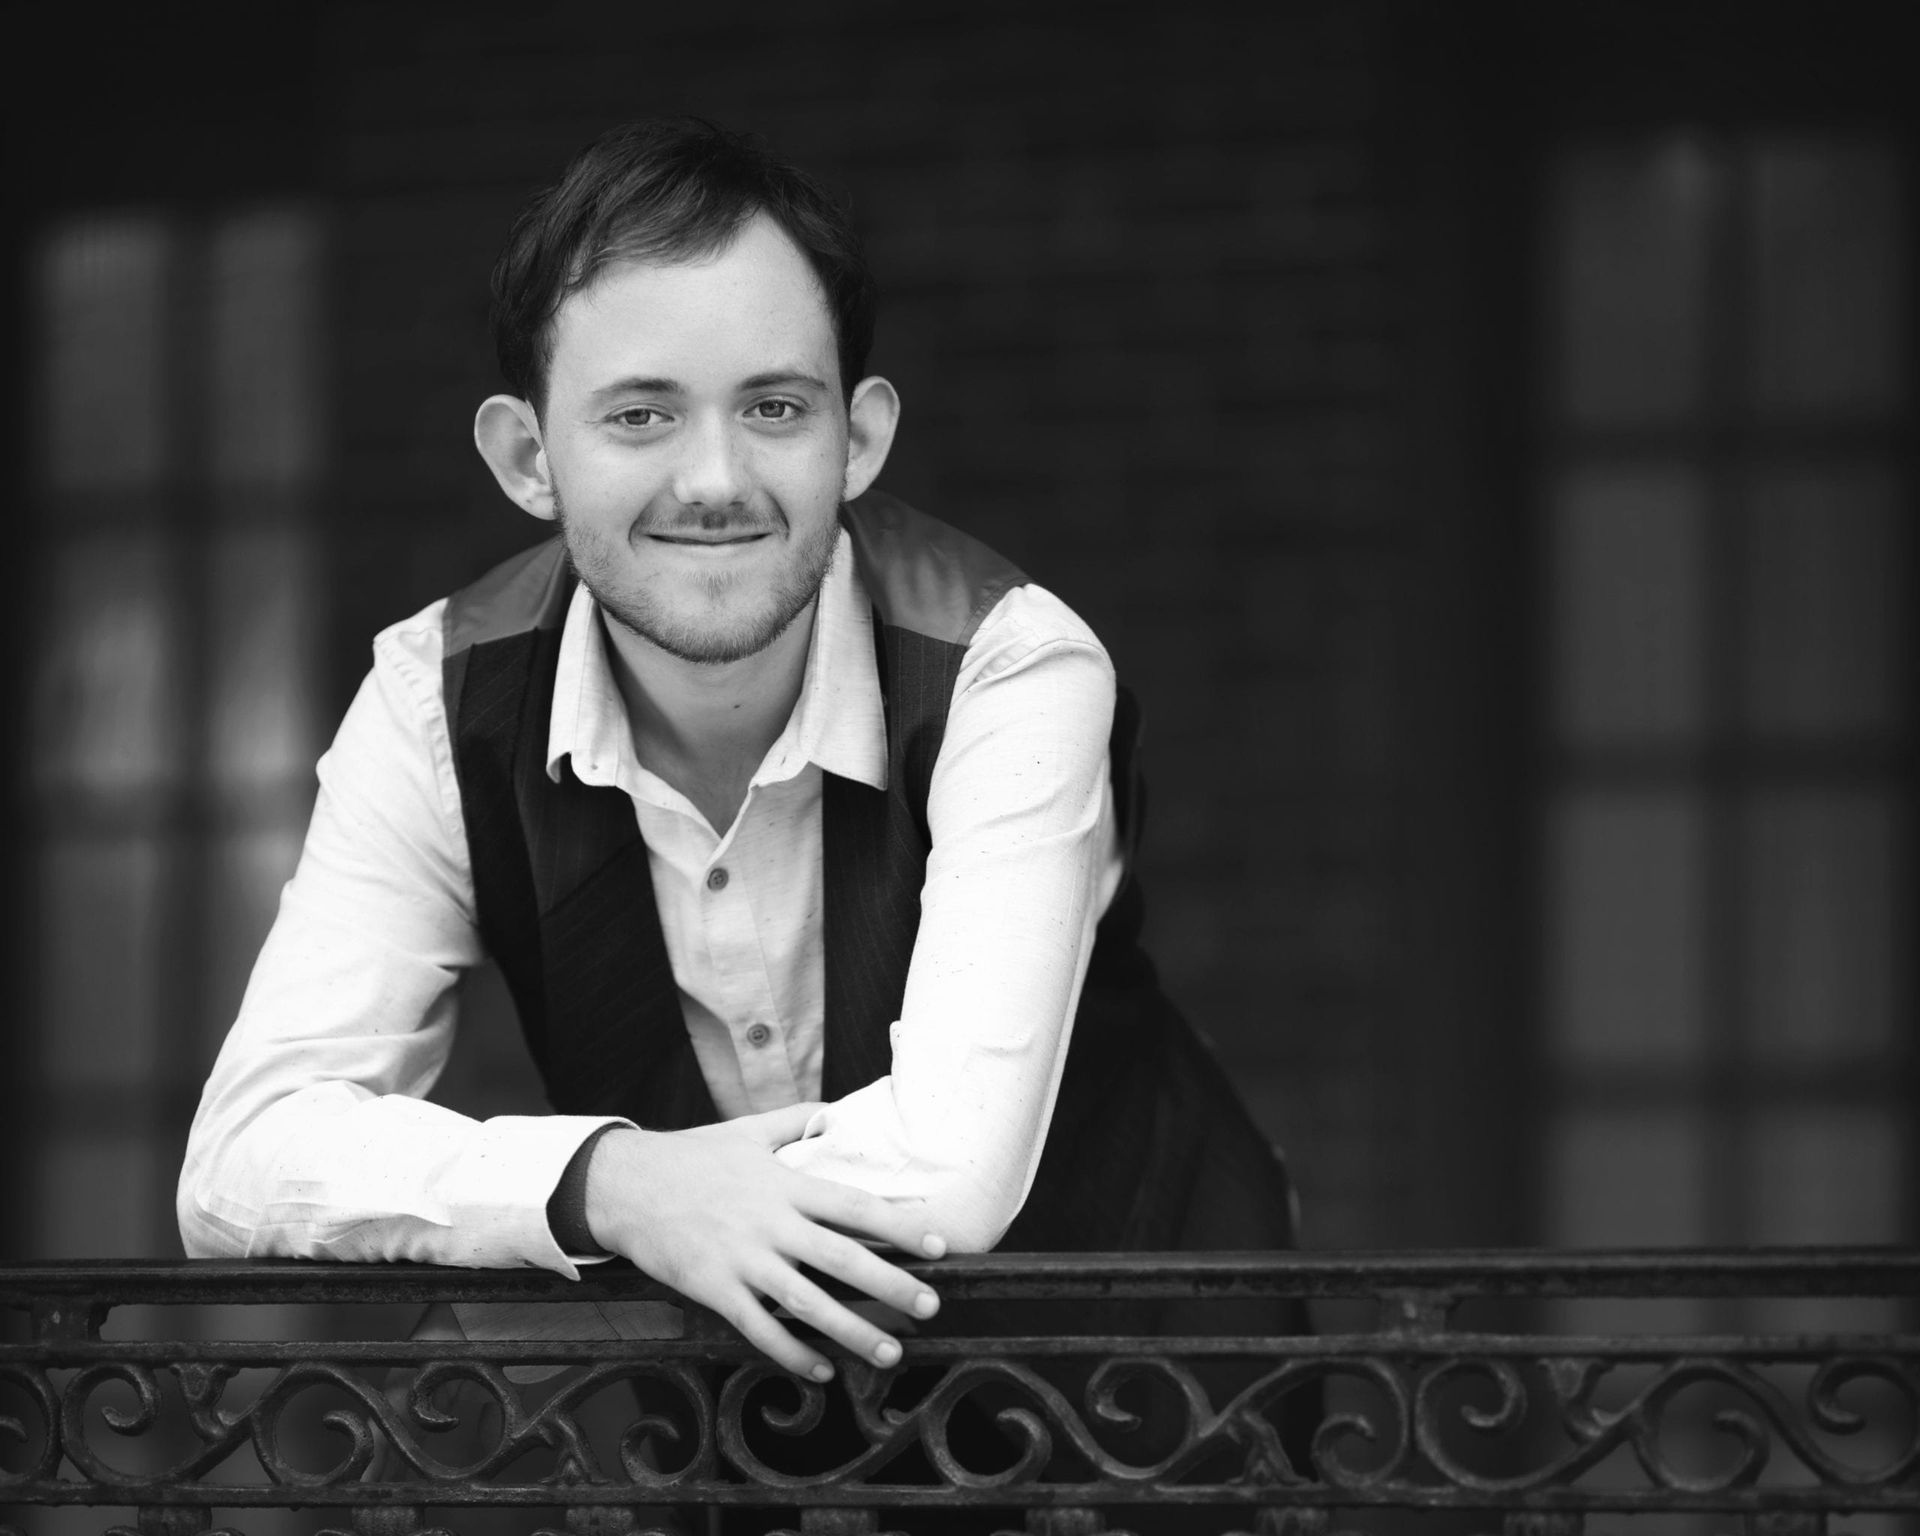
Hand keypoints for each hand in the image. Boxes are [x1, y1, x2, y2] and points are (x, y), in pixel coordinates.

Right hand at [583, 1104, 945, 1379]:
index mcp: (784, 1184)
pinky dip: (792, 1353)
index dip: (898, 1224)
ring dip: (852, 1331)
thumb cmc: (692, 1156)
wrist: (625, 1184)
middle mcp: (770, 1223)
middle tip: (931, 1305)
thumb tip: (835, 1111)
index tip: (937, 1243)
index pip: (853, 1205)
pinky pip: (759, 1329)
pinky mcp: (713, 1290)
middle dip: (891, 1284)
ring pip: (807, 1303)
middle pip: (841, 1258)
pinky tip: (821, 1371)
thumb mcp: (747, 1129)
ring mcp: (742, 1260)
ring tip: (890, 1352)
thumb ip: (795, 1121)